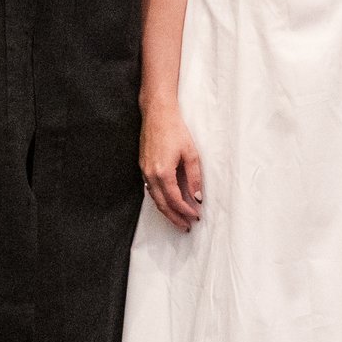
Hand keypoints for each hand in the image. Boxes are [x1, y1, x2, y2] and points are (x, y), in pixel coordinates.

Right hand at [140, 103, 202, 230]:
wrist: (157, 114)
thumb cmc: (175, 130)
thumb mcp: (191, 154)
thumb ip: (194, 178)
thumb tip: (198, 197)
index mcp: (163, 173)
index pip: (175, 200)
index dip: (185, 211)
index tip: (195, 217)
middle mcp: (150, 175)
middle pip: (162, 204)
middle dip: (174, 217)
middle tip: (185, 226)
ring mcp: (144, 171)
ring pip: (155, 198)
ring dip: (167, 210)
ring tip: (178, 218)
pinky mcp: (143, 167)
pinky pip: (150, 189)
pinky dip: (159, 199)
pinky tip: (167, 202)